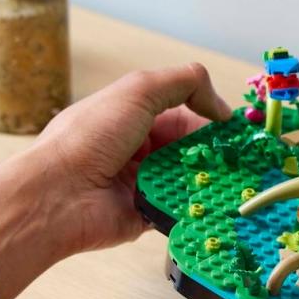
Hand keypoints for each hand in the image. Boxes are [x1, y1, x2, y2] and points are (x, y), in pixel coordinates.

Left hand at [0, 64, 229, 298]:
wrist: (57, 196)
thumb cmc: (90, 137)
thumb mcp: (139, 90)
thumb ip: (185, 83)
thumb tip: (221, 106)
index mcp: (130, 115)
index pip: (182, 112)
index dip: (210, 119)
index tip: (236, 131)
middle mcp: (135, 148)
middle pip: (188, 148)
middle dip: (214, 153)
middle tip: (242, 160)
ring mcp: (140, 183)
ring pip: (187, 179)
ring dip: (208, 180)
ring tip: (236, 183)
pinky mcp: (144, 215)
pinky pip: (178, 210)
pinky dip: (196, 208)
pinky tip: (218, 206)